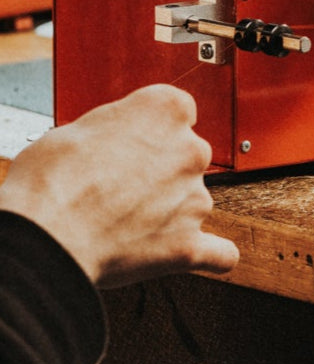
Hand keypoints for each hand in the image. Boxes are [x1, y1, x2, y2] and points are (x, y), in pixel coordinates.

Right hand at [0, 84, 238, 286]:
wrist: (45, 234)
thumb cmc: (51, 180)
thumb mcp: (78, 127)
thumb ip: (118, 128)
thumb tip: (117, 140)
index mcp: (167, 109)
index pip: (176, 112)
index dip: (150, 130)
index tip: (133, 143)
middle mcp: (191, 149)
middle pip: (187, 155)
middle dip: (159, 170)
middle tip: (117, 187)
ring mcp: (195, 198)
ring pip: (192, 200)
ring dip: (168, 210)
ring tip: (121, 224)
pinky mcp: (189, 243)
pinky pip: (219, 253)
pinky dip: (209, 254)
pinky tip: (198, 251)